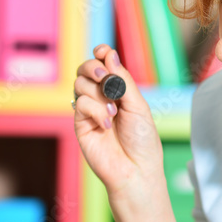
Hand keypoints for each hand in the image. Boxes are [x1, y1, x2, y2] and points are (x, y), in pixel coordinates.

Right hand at [73, 45, 163, 197]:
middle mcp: (101, 98)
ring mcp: (89, 111)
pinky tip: (106, 124)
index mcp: (118, 91)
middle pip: (86, 70)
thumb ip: (122, 80)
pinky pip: (80, 104)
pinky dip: (94, 110)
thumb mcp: (137, 105)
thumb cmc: (142, 141)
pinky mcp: (80, 125)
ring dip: (97, 93)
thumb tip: (109, 55)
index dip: (101, 55)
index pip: (103, 65)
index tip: (103, 52)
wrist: (136, 170)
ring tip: (113, 111)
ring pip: (80, 84)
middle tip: (104, 77)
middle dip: (93, 67)